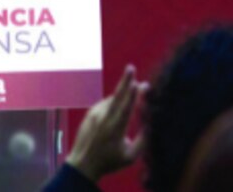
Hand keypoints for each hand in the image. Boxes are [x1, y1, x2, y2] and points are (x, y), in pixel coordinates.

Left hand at [66, 65, 146, 181]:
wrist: (82, 164)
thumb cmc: (109, 162)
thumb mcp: (130, 156)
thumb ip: (143, 141)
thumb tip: (151, 125)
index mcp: (116, 128)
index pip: (126, 107)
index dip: (133, 94)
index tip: (139, 83)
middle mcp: (104, 118)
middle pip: (117, 96)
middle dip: (125, 80)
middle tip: (131, 68)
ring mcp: (95, 115)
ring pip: (112, 99)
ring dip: (122, 94)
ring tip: (134, 90)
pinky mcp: (90, 114)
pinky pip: (104, 104)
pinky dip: (113, 103)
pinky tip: (118, 110)